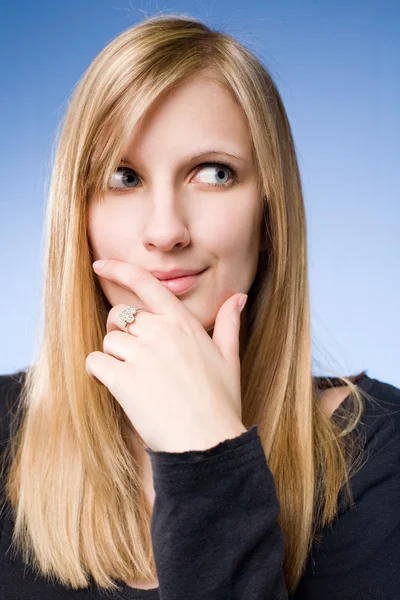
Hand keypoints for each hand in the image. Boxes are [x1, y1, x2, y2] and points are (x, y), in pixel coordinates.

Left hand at [86, 259, 247, 452]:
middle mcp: (161, 332)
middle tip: (132, 354)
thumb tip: (239, 297)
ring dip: (113, 356)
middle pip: (120, 315)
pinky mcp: (124, 380)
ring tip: (132, 378)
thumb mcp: (230, 358)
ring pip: (108, 340)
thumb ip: (229, 323)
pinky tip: (112, 385)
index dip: (119, 269)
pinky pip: (95, 363)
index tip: (100, 263)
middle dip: (120, 331)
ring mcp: (142, 355)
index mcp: (183, 323)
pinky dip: (97, 373)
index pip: (147, 284)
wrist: (207, 443)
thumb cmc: (220, 402)